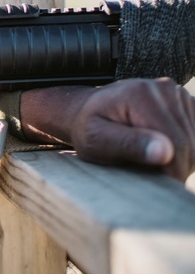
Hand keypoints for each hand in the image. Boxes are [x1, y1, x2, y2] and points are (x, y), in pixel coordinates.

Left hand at [21, 79, 194, 180]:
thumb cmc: (88, 128)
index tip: (159, 185)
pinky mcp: (185, 101)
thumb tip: (165, 152)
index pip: (175, 143)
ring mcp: (177, 92)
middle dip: (176, 167)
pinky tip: (162, 149)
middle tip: (151, 174)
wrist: (89, 111)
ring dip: (182, 158)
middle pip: (190, 142)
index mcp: (141, 95)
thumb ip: (128, 145)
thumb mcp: (95, 140)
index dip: (172, 171)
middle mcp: (163, 88)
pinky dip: (187, 148)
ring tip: (151, 160)